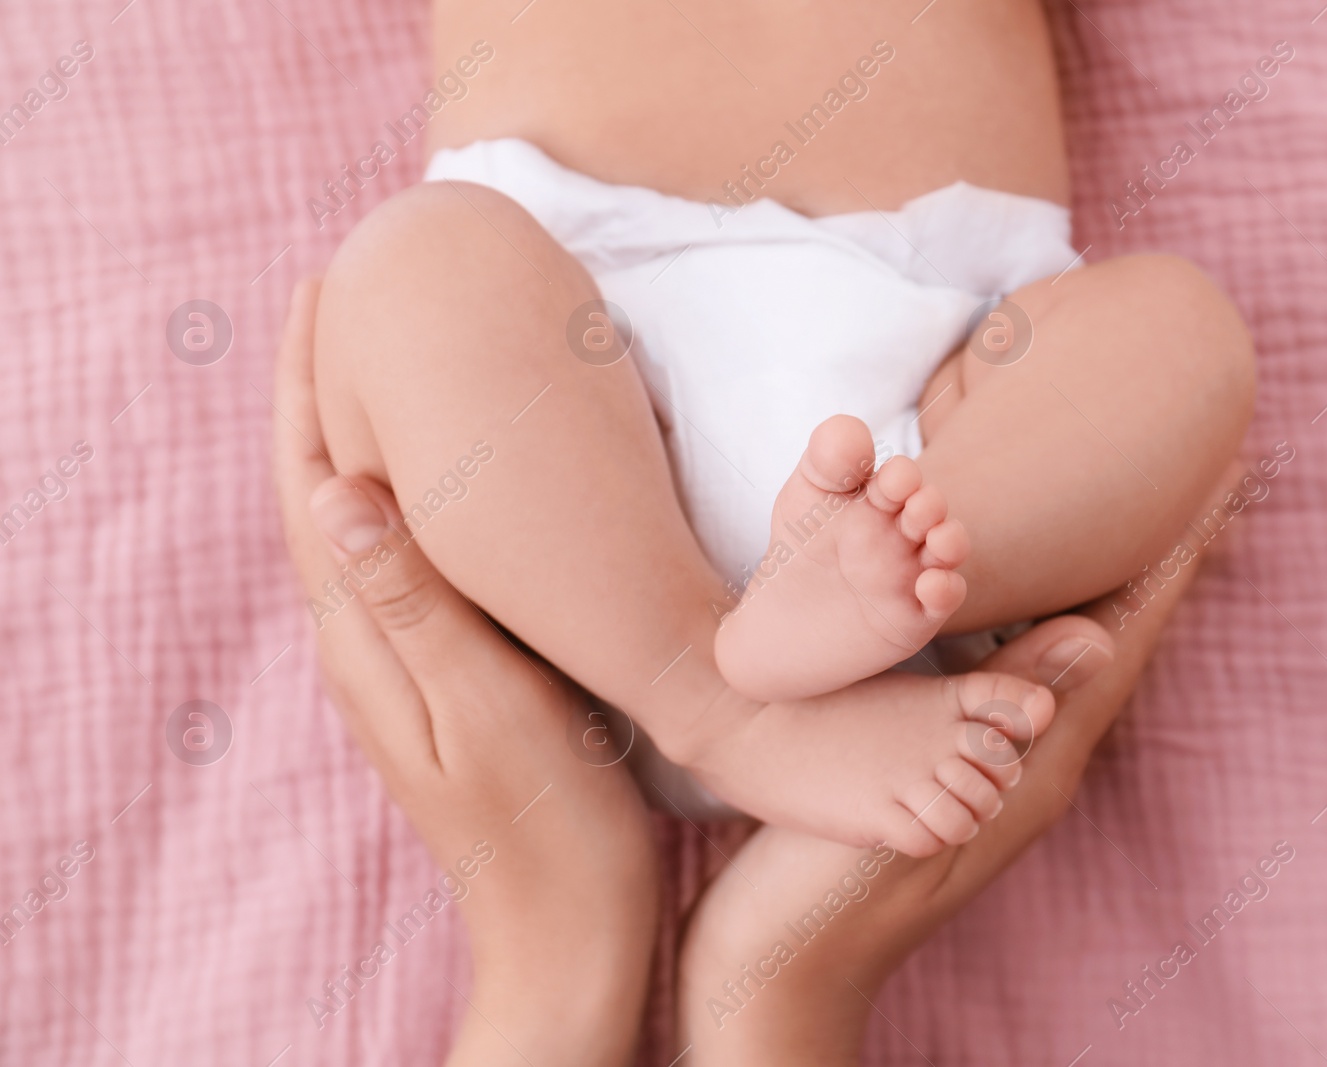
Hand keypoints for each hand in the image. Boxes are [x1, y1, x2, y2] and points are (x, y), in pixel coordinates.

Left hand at [273, 278, 657, 1066]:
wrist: (569, 930)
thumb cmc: (548, 825)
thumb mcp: (487, 708)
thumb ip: (415, 603)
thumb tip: (337, 487)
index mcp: (368, 642)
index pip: (312, 488)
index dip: (306, 386)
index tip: (323, 291)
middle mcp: (370, 645)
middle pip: (326, 493)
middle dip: (323, 392)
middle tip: (351, 300)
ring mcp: (407, 664)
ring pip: (368, 523)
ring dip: (365, 433)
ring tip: (390, 360)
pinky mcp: (452, 675)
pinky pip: (415, 558)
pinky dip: (418, 493)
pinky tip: (457, 479)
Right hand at [676, 469, 1240, 1064]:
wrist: (780, 961)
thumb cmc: (833, 889)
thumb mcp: (921, 798)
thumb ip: (998, 722)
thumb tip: (1097, 635)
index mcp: (1035, 764)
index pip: (1122, 641)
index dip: (1171, 559)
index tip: (1224, 476)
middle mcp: (1032, 760)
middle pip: (1111, 638)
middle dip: (1153, 560)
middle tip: (1197, 475)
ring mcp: (995, 766)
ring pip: (1064, 654)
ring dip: (1103, 585)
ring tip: (1131, 514)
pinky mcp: (952, 767)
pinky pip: (1018, 676)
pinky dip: (1040, 620)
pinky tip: (1027, 595)